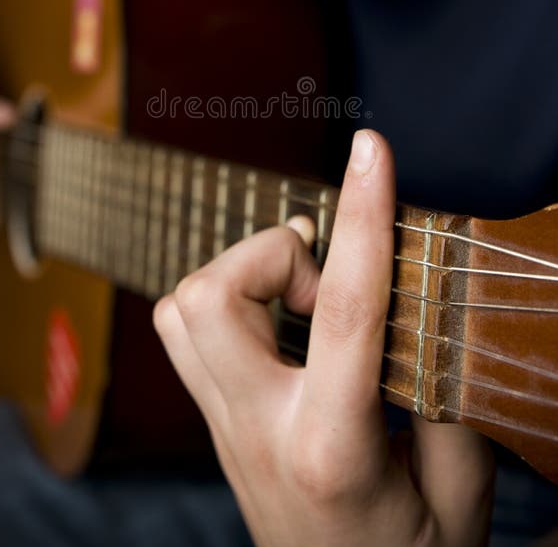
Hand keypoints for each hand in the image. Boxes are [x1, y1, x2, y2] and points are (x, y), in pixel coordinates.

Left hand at [154, 130, 493, 546]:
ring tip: (301, 292)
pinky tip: (279, 318)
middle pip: (212, 294)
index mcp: (334, 445)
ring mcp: (224, 429)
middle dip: (271, 252)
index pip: (342, 307)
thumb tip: (426, 304)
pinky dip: (225, 297)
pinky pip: (183, 332)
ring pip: (179, 308)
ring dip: (242, 271)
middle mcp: (260, 430)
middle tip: (325, 276)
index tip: (373, 152)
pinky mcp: (214, 425)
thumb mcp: (463, 491)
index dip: (362, 216)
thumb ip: (450, 395)